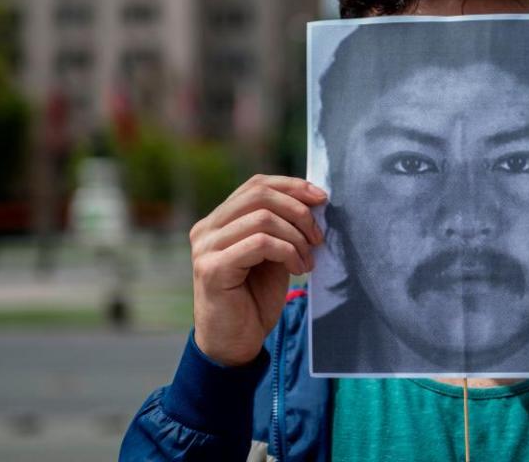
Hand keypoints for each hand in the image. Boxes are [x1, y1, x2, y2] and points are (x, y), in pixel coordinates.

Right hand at [190, 174, 326, 365]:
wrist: (234, 344)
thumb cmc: (254, 300)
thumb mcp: (273, 255)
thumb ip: (282, 228)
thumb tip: (313, 200)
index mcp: (219, 220)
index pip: (257, 185)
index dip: (292, 186)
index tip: (322, 198)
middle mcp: (207, 229)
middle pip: (259, 195)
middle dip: (298, 211)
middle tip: (318, 236)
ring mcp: (206, 248)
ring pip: (262, 218)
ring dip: (296, 237)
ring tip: (308, 260)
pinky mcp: (212, 268)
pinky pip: (260, 243)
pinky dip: (287, 252)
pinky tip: (298, 269)